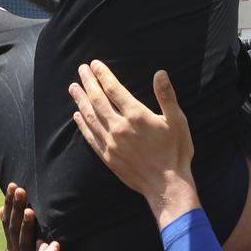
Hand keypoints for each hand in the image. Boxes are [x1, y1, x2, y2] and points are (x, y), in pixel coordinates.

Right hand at [0, 183, 38, 250]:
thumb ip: (19, 232)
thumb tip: (4, 212)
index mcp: (16, 249)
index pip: (9, 223)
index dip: (9, 206)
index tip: (11, 187)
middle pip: (13, 228)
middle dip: (15, 208)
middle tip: (17, 188)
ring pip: (24, 243)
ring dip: (26, 226)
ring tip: (30, 210)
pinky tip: (46, 240)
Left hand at [68, 62, 196, 221]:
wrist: (166, 186)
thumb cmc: (175, 152)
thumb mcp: (177, 121)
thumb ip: (166, 96)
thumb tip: (160, 73)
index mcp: (136, 115)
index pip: (114, 89)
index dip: (103, 75)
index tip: (94, 64)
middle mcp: (119, 127)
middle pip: (98, 100)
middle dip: (88, 83)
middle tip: (81, 70)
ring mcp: (111, 143)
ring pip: (90, 117)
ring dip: (80, 100)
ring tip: (73, 88)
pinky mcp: (108, 157)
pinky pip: (90, 136)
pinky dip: (82, 124)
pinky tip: (77, 116)